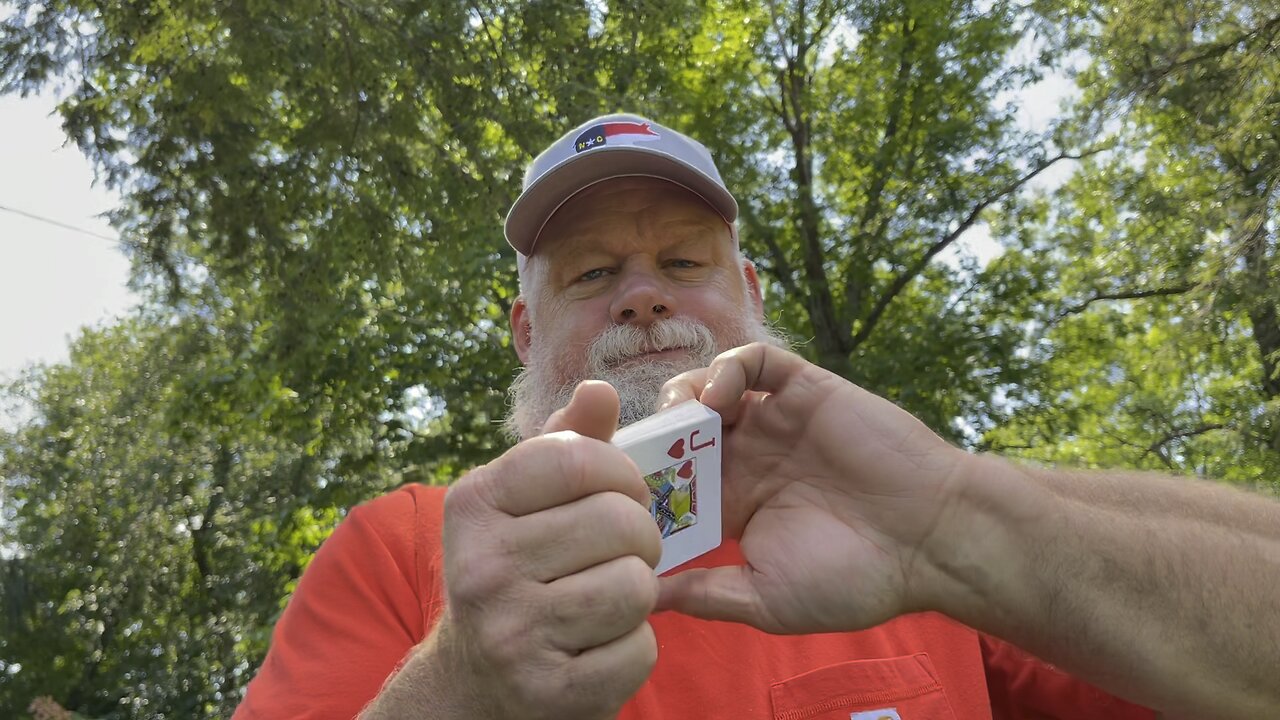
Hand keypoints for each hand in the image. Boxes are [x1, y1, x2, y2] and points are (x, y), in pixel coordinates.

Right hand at [436, 381, 661, 718]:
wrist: (477, 679)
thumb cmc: (517, 568)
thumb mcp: (524, 502)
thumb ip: (566, 444)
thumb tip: (598, 390)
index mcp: (473, 505)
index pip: (578, 458)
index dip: (621, 471)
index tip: (623, 492)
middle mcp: (482, 568)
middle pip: (618, 522)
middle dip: (641, 535)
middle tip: (626, 550)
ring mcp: (511, 634)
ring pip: (635, 586)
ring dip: (640, 591)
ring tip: (611, 595)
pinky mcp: (546, 693)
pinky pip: (639, 650)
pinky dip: (635, 647)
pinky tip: (601, 643)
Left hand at [655, 343, 969, 633]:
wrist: (930, 542)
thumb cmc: (855, 579)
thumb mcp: (766, 600)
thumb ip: (706, 594)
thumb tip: (642, 600)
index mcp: (732, 505)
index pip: (668, 481)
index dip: (637, 479)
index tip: (611, 491)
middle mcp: (747, 459)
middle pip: (676, 430)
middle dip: (649, 434)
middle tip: (635, 448)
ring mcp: (774, 422)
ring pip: (705, 389)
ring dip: (679, 397)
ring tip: (675, 420)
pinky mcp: (804, 390)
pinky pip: (755, 360)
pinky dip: (727, 367)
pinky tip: (716, 398)